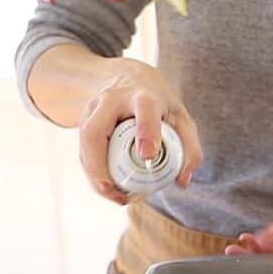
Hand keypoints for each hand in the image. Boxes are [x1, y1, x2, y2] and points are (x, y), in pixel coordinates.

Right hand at [79, 60, 202, 203]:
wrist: (128, 77)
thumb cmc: (159, 103)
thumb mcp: (181, 118)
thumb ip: (189, 148)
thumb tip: (182, 181)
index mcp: (143, 96)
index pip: (144, 110)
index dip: (146, 131)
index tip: (148, 156)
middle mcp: (112, 99)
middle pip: (95, 130)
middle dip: (100, 164)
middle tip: (115, 191)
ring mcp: (93, 109)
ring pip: (84, 142)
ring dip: (94, 174)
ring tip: (113, 196)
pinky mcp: (83, 120)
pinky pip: (83, 150)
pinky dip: (92, 172)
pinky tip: (106, 189)